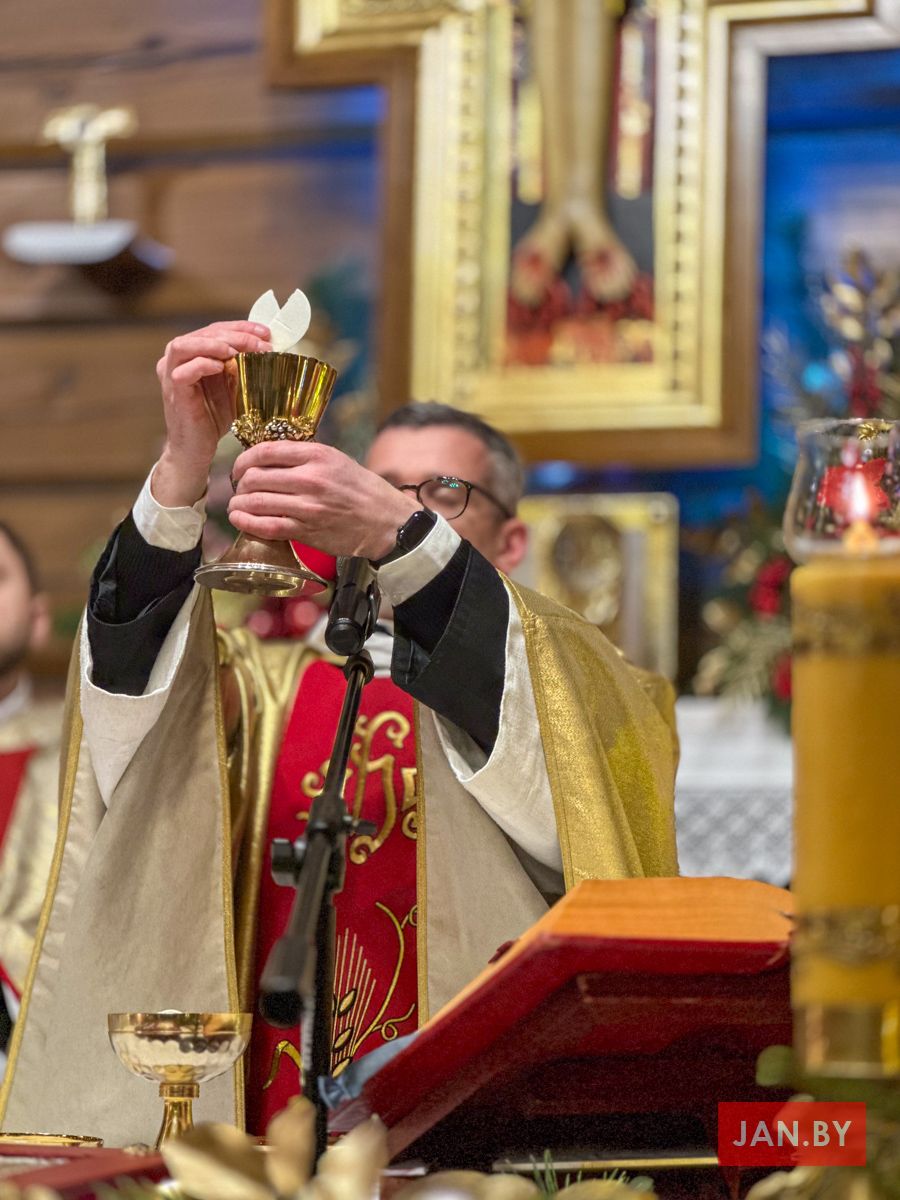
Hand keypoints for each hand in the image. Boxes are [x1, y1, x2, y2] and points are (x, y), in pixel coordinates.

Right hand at [153, 321, 271, 506]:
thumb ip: (243, 366)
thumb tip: (270, 349)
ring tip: (238, 352)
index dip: (241, 327)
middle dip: (235, 335)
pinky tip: (223, 367)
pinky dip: (204, 364)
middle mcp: (176, 359)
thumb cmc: (214, 418)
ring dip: (215, 344)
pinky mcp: (173, 392)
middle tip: (261, 345)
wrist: (197, 450)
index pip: (216, 329)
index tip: (266, 333)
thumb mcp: (233, 386)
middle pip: (203, 333)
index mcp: (192, 353)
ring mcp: (171, 374)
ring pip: (185, 345)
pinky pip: (183, 371)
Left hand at [228, 441, 419, 558]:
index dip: (243, 459)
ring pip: (257, 502)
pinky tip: (240, 519)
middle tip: (238, 488)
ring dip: (239, 504)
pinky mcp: (307, 531)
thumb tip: (268, 458)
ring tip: (236, 505)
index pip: (265, 451)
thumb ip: (304, 457)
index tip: (239, 467)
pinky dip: (247, 523)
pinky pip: (267, 526)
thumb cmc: (361, 490)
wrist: (386, 522)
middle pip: (256, 477)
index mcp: (318, 456)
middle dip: (239, 483)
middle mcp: (311, 479)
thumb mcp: (337, 461)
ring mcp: (308, 506)